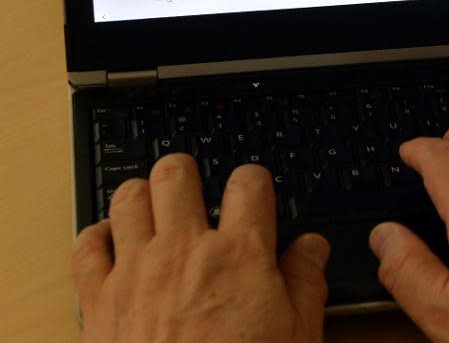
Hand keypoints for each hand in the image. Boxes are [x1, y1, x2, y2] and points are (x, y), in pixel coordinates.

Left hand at [72, 154, 329, 342]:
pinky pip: (86, 246)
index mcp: (238, 255)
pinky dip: (98, 237)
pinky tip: (115, 245)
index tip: (253, 193)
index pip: (248, 181)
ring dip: (143, 197)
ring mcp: (136, 273)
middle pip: (176, 173)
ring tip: (155, 213)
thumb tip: (312, 246)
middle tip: (194, 191)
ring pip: (129, 197)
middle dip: (187, 172)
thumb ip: (306, 282)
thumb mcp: (297, 337)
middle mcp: (184, 252)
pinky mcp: (99, 304)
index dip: (254, 180)